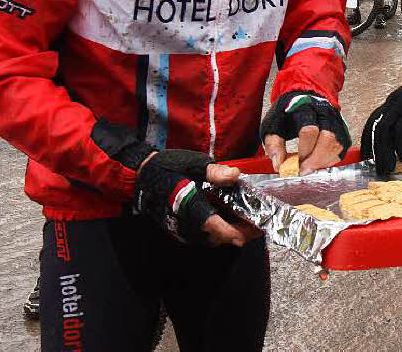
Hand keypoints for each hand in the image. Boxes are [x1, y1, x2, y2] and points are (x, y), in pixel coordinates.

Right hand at [134, 150, 258, 246]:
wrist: (143, 175)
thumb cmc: (169, 167)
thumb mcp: (194, 163)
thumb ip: (214, 172)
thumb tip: (235, 175)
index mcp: (186, 202)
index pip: (208, 222)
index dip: (225, 231)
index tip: (242, 238)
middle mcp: (182, 220)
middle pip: (212, 235)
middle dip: (236, 234)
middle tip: (258, 229)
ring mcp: (179, 227)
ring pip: (208, 238)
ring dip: (228, 235)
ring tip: (250, 226)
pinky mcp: (178, 229)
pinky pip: (202, 236)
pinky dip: (218, 232)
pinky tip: (232, 223)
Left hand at [261, 91, 350, 174]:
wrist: (304, 98)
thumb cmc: (287, 112)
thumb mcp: (273, 125)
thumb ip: (274, 145)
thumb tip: (278, 165)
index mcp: (305, 108)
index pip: (309, 130)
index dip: (304, 150)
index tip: (296, 163)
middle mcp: (325, 113)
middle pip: (328, 139)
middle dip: (315, 160)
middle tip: (303, 170)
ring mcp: (336, 121)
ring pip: (337, 145)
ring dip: (323, 161)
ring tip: (310, 166)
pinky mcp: (342, 130)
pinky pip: (341, 150)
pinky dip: (330, 160)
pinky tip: (318, 162)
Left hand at [361, 69, 401, 175]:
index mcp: (395, 100)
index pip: (374, 119)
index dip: (368, 138)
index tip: (367, 155)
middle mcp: (396, 99)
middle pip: (376, 126)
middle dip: (374, 149)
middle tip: (378, 167)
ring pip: (385, 130)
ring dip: (384, 152)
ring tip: (389, 168)